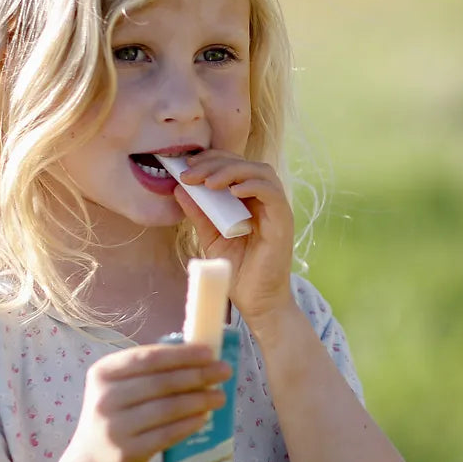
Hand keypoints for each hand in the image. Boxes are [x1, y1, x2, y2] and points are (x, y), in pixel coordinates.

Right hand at [70, 344, 229, 461]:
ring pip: (167, 408)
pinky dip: (188, 424)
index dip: (182, 354)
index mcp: (103, 372)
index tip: (209, 352)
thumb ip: (150, 372)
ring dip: (199, 400)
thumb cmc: (118, 416)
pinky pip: (165, 435)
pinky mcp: (125, 453)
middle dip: (198, 375)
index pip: (148, 358)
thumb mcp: (121, 388)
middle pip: (161, 382)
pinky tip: (203, 417)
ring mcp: (113, 427)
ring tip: (220, 396)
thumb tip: (201, 358)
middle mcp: (103, 398)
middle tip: (224, 371)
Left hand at [173, 149, 294, 328]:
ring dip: (231, 171)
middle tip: (190, 173)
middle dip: (215, 163)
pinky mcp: (282, 222)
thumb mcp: (210, 237)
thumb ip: (199, 213)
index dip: (210, 160)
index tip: (185, 166)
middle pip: (245, 164)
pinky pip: (272, 194)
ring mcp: (275, 210)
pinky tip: (232, 192)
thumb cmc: (237, 270)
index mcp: (249, 200)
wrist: (256, 301)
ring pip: (260, 172)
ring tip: (208, 182)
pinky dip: (252, 186)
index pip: (233, 165)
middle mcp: (264, 200)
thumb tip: (179, 188)